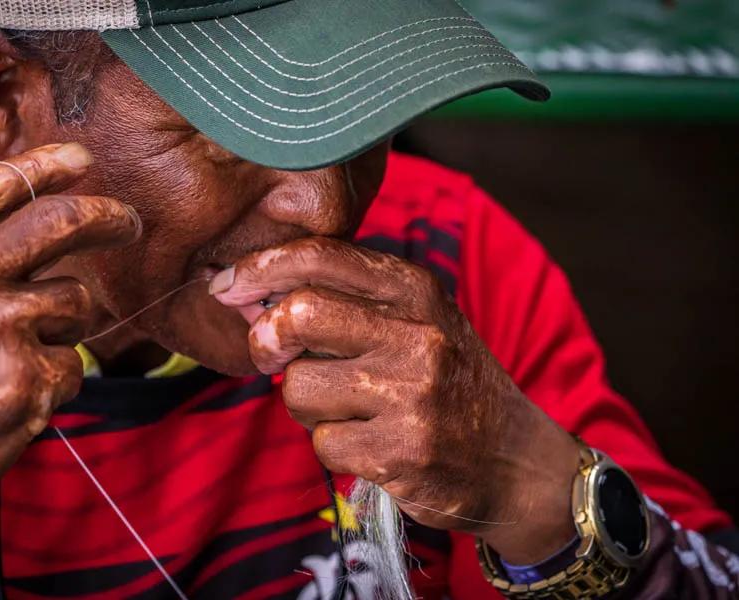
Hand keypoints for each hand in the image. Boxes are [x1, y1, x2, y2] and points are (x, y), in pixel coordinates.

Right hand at [0, 143, 139, 527]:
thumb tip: (22, 213)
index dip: (47, 164)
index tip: (81, 160)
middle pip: (60, 222)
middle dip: (107, 216)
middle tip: (128, 223)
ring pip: (75, 303)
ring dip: (62, 327)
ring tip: (12, 357)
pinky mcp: (29, 379)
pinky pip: (73, 365)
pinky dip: (53, 380)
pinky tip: (11, 397)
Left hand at [211, 237, 580, 563]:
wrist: (515, 461)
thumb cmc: (450, 383)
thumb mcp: (418, 321)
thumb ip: (349, 301)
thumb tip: (258, 296)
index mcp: (416, 291)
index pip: (322, 256)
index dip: (260, 267)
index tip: (226, 284)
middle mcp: (416, 334)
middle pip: (299, 315)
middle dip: (267, 339)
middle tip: (272, 356)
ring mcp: (410, 394)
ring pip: (299, 387)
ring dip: (308, 405)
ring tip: (350, 410)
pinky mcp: (401, 451)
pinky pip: (322, 442)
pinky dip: (334, 447)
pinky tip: (371, 444)